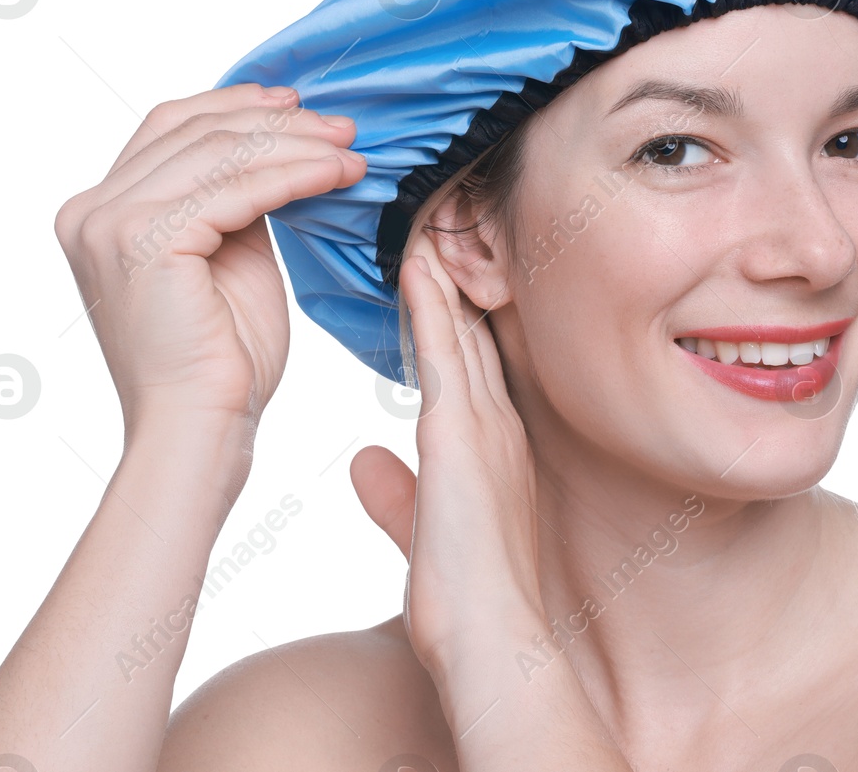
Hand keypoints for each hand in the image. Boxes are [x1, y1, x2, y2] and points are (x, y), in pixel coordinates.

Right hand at [53, 82, 365, 439]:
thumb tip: (277, 147)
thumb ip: (233, 200)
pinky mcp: (142, 240)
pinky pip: (237, 189)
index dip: (236, 105)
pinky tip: (336, 176)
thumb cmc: (221, 359)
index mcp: (99, 211)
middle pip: (196, 132)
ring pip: (220, 153)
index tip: (297, 103)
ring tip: (351, 152)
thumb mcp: (228, 256)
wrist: (201, 428)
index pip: (170, 128)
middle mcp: (90, 211)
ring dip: (296, 146)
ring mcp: (109, 223)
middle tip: (342, 127)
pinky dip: (294, 176)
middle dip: (278, 123)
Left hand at [351, 234, 547, 680]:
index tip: (431, 265)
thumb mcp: (422, 533)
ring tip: (425, 217)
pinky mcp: (460, 435)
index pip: (468, 362)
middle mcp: (494, 424)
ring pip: (461, 327)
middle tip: (435, 217)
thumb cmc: (465, 603)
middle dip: (453, 275)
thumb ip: (394, 493)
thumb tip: (363, 465)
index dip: (451, 312)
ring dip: (442, 271)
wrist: (492, 641)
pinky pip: (446, 351)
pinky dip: (432, 304)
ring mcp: (483, 425)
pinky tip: (415, 263)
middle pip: (471, 331)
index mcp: (489, 447)